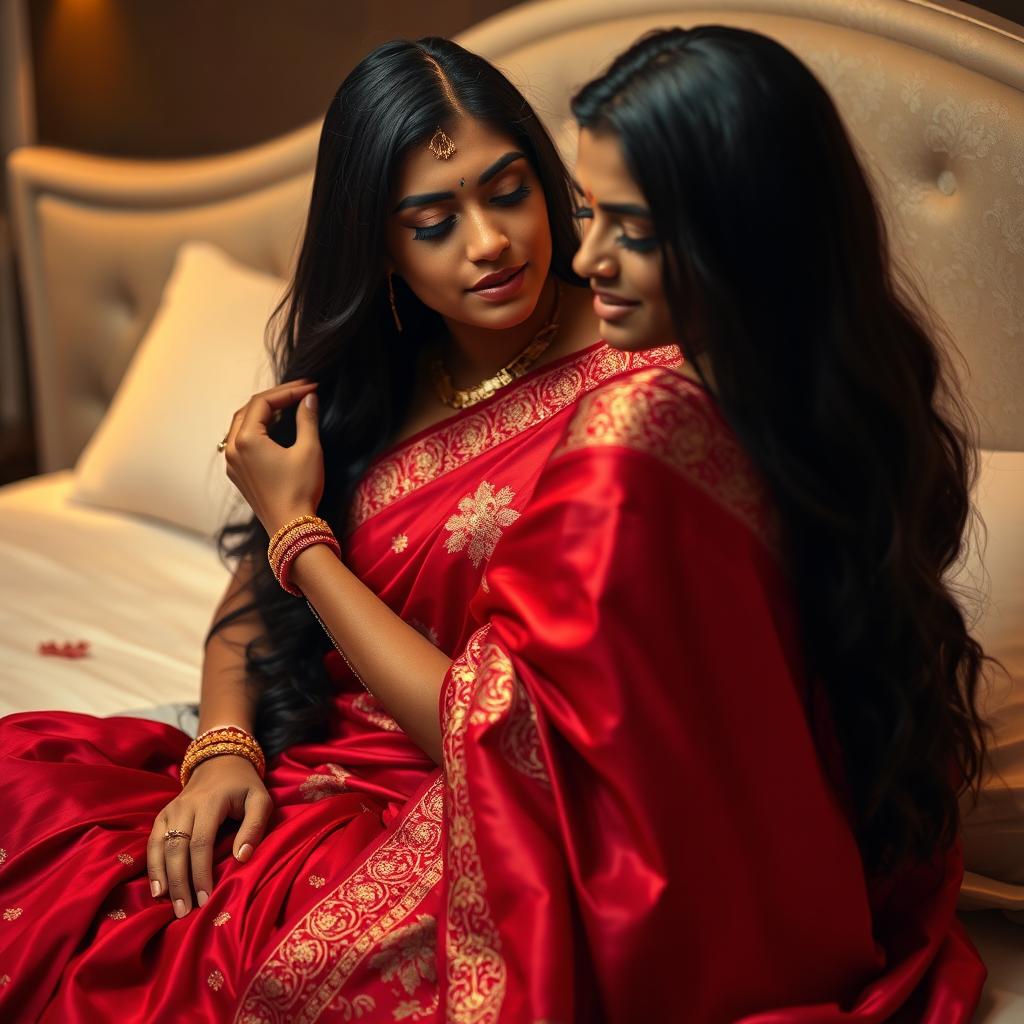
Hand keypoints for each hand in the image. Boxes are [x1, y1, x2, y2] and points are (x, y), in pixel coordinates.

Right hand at [147, 756, 271, 917]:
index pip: (201, 843)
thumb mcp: (260, 799)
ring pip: (160, 847)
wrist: (220, 761)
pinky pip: (153, 842)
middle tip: (185, 911)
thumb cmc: (244, 785)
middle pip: (177, 849)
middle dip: (180, 882)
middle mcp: (185, 806)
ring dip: (162, 877)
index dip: (200, 873)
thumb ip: (254, 826)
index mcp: (210, 802)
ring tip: (169, 904)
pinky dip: (152, 865)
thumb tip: (242, 857)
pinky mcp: (163, 815)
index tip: (205, 899)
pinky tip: (157, 887)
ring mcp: (171, 810)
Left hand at [223, 380, 323, 534]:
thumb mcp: (309, 450)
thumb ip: (307, 419)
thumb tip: (309, 398)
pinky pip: (242, 441)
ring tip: (289, 406)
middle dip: (275, 398)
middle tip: (300, 393)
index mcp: (246, 439)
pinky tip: (275, 429)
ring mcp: (232, 463)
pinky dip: (257, 429)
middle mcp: (233, 449)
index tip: (311, 387)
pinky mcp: (238, 474)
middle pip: (249, 410)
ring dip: (264, 412)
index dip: (288, 390)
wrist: (291, 528)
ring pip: (242, 425)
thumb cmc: (300, 489)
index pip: (264, 402)